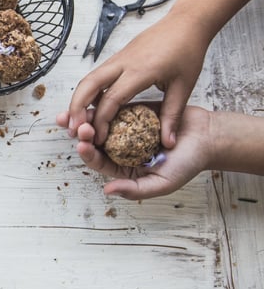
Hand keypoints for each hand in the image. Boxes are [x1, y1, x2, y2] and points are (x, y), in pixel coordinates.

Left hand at [59, 105, 212, 198]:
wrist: (208, 138)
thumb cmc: (188, 164)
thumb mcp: (162, 183)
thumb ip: (135, 189)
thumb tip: (107, 191)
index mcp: (123, 167)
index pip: (99, 161)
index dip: (88, 154)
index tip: (82, 145)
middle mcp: (121, 148)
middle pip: (96, 141)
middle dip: (84, 134)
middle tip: (81, 127)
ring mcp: (126, 128)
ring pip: (101, 122)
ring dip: (89, 117)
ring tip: (80, 112)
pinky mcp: (134, 111)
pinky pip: (116, 107)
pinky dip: (104, 103)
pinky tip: (95, 98)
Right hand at [62, 9, 209, 149]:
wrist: (186, 22)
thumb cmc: (187, 51)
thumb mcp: (184, 86)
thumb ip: (172, 115)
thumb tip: (168, 142)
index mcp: (140, 71)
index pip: (111, 99)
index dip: (102, 121)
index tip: (100, 139)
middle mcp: (123, 63)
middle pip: (87, 85)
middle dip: (76, 108)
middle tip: (72, 128)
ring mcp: (117, 58)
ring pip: (87, 79)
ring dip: (77, 99)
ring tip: (75, 120)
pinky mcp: (117, 57)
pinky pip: (96, 75)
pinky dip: (87, 91)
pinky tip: (90, 106)